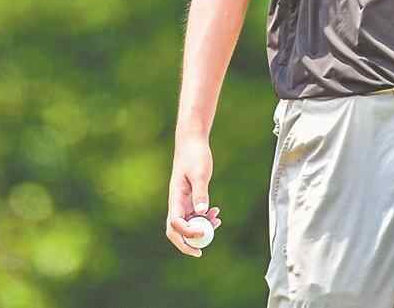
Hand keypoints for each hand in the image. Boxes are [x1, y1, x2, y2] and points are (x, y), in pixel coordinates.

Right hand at [165, 137, 222, 256]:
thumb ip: (201, 192)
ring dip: (200, 229)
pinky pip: (195, 214)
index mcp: (175, 197)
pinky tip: (216, 214)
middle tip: (199, 252)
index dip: (187, 234)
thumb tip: (202, 212)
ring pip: (188, 223)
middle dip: (186, 243)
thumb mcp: (200, 173)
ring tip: (217, 222)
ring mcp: (183, 200)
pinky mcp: (190, 196)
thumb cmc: (194, 154)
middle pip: (175, 229)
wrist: (192, 141)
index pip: (175, 223)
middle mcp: (177, 201)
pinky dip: (205, 218)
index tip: (203, 235)